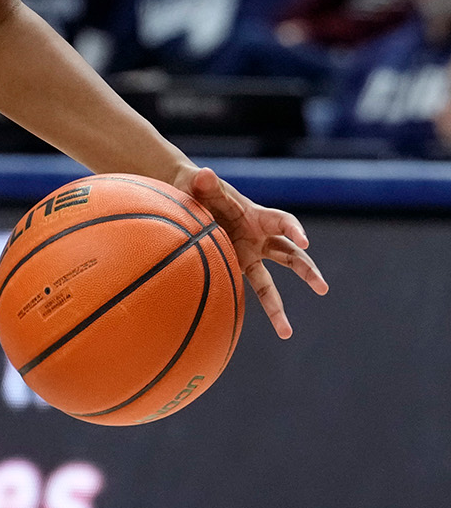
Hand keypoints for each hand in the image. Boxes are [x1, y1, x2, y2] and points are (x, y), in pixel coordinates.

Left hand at [175, 166, 328, 338]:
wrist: (187, 198)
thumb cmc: (196, 188)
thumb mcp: (199, 184)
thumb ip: (203, 183)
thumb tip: (205, 174)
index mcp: (256, 216)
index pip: (282, 222)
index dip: (294, 230)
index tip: (304, 242)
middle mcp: (258, 238)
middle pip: (290, 255)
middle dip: (307, 271)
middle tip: (321, 287)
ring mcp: (248, 254)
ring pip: (270, 282)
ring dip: (277, 306)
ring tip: (286, 333)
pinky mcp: (235, 265)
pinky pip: (246, 287)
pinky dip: (249, 304)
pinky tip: (253, 323)